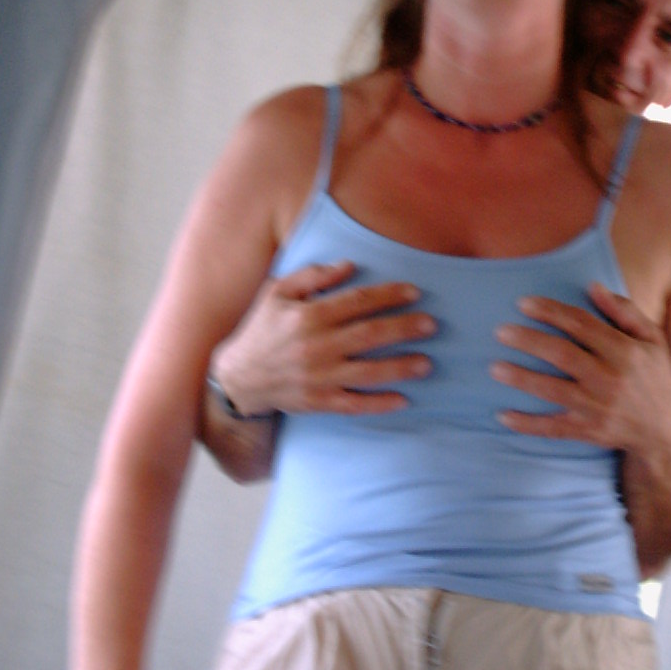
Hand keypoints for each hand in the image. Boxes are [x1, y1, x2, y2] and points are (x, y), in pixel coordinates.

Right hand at [211, 261, 433, 415]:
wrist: (237, 379)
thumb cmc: (261, 329)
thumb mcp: (277, 292)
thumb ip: (313, 275)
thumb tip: (350, 265)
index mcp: (308, 315)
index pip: (357, 302)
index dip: (388, 295)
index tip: (414, 291)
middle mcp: (316, 346)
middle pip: (369, 335)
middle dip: (404, 328)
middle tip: (432, 324)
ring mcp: (318, 377)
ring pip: (367, 372)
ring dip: (400, 367)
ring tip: (427, 363)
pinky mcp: (318, 402)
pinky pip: (354, 404)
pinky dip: (378, 404)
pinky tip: (402, 400)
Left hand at [491, 281, 670, 454]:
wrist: (666, 432)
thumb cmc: (656, 376)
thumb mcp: (652, 339)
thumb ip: (624, 311)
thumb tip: (593, 286)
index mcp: (624, 351)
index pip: (581, 325)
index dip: (550, 312)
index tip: (522, 303)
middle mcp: (610, 378)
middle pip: (562, 355)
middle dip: (529, 341)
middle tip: (499, 331)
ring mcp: (598, 408)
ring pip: (554, 391)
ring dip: (522, 379)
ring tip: (494, 368)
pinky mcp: (590, 431)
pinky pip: (554, 428)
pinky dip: (527, 424)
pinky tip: (502, 416)